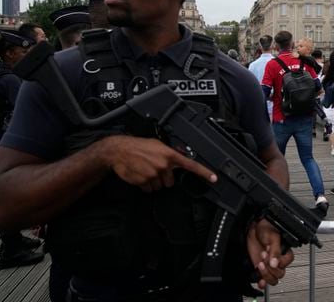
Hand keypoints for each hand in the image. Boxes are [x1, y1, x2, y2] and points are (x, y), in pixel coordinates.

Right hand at [100, 135, 216, 191]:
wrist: (119, 150)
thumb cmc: (138, 146)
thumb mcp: (158, 144)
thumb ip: (171, 152)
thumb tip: (180, 157)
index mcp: (170, 155)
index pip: (191, 165)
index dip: (204, 172)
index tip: (214, 178)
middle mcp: (164, 165)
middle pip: (171, 181)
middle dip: (164, 177)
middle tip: (155, 168)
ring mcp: (154, 174)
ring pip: (160, 186)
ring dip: (154, 181)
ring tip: (145, 169)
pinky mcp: (144, 182)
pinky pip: (149, 189)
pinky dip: (145, 185)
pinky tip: (140, 174)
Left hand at [247, 218, 294, 288]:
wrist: (253, 228)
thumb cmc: (265, 228)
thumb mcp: (273, 237)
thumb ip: (275, 250)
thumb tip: (275, 263)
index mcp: (284, 252)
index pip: (287, 262)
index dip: (279, 261)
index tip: (269, 254)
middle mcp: (278, 260)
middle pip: (280, 273)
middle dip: (270, 267)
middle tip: (263, 256)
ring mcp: (269, 265)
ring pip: (273, 279)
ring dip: (266, 275)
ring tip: (260, 264)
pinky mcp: (261, 269)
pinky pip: (264, 281)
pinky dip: (262, 283)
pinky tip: (259, 280)